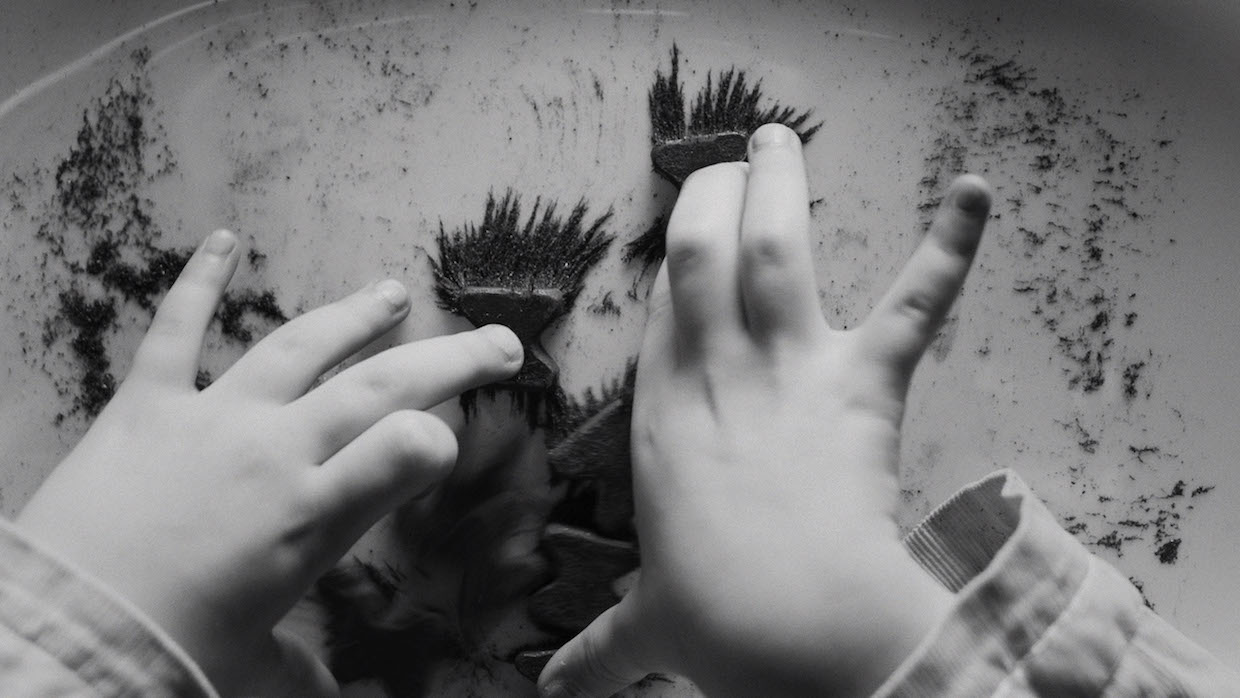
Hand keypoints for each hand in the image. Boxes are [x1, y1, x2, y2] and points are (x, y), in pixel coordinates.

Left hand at [15, 230, 523, 694]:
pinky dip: (201, 281)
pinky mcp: (150, 403)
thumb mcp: (257, 660)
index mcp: (309, 516)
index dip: (440, 437)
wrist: (61, 628)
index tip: (454, 435)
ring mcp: (214, 418)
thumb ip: (308, 663)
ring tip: (394, 292)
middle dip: (450, 360)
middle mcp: (274, 452)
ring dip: (355, 316)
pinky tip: (226, 239)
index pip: (402, 455)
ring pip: (300, 346)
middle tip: (499, 343)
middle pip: (379, 388)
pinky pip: (178, 330)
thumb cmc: (168, 649)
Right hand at [539, 124, 991, 695]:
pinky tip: (972, 190)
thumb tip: (548, 696)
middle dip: (709, 197)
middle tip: (724, 162)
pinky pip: (913, 304)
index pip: (663, 315)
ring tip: (780, 139)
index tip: (685, 228)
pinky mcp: (863, 382)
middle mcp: (716, 374)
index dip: (674, 266)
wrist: (790, 626)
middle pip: (700, 254)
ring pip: (775, 249)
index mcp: (662, 418)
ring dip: (778, 185)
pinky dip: (949, 245)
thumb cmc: (715, 623)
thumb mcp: (649, 632)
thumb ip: (601, 655)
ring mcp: (789, 368)